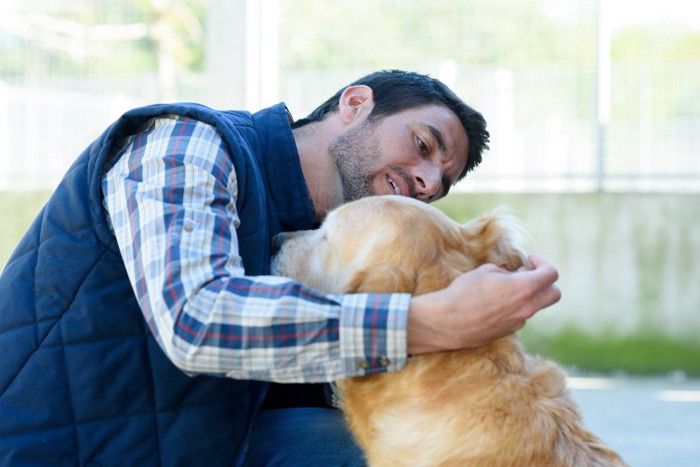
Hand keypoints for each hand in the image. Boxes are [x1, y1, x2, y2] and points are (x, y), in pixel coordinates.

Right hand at [406, 255, 559, 353]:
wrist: (447, 321)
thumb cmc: (464, 292)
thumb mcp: (485, 271)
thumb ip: (504, 271)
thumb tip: (510, 273)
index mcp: (524, 288)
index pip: (551, 274)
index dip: (543, 263)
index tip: (529, 260)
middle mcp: (527, 307)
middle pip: (554, 294)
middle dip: (546, 282)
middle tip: (528, 275)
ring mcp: (519, 322)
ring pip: (535, 306)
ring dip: (527, 296)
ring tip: (504, 289)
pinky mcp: (508, 332)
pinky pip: (519, 317)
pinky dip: (513, 308)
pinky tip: (493, 304)